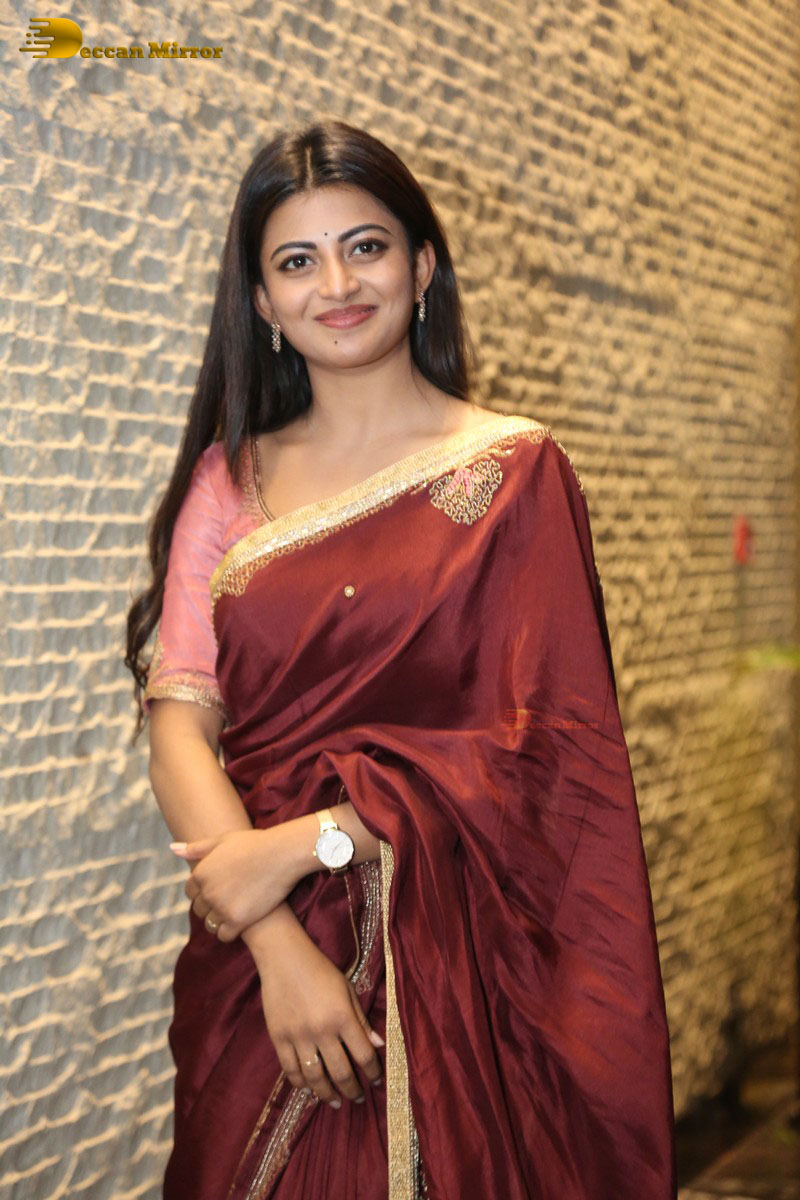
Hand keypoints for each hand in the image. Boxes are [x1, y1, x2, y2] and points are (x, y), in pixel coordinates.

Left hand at [172, 828, 297, 941]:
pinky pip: (223, 935)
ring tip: (235, 911)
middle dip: (211, 906)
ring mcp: (221, 908)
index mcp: (200, 873)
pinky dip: (229, 932)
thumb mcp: (223, 840)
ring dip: (219, 920)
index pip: (191, 893)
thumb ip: (196, 847)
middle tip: (230, 900)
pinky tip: (241, 922)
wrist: (282, 854)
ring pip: (210, 924)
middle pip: (199, 909)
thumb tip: (172, 848)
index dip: (204, 892)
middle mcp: (207, 892)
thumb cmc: (255, 843)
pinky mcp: (238, 921)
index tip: (219, 889)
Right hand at [250, 923, 383, 1107]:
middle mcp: (322, 1031)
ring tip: (335, 1101)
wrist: (283, 957)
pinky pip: (290, 1070)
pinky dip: (301, 1083)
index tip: (376, 1081)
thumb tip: (378, 1044)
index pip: (363, 1054)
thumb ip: (361, 1019)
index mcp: (342, 1017)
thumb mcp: (347, 989)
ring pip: (315, 1077)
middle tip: (358, 1098)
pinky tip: (309, 1088)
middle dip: (352, 1090)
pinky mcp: (278, 1038)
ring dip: (327, 1094)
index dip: (373, 1072)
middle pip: (341, 1072)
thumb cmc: (320, 969)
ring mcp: (298, 1036)